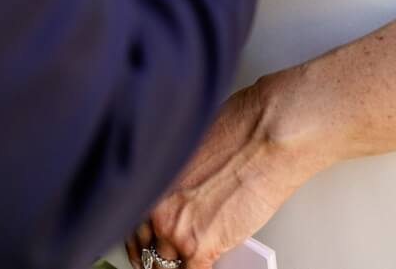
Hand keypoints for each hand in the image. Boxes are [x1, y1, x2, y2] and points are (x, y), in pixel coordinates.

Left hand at [125, 79, 316, 268]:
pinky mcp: (201, 248)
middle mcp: (154, 208)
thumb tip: (181, 208)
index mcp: (147, 183)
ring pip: (165, 266)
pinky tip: (207, 265)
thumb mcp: (187, 160)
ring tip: (190, 262)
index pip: (132, 226)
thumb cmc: (234, 138)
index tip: (146, 250)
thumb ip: (176, 189)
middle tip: (167, 261)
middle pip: (148, 249)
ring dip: (178, 265)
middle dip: (158, 257)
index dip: (140, 242)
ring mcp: (175, 231)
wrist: (263, 141)